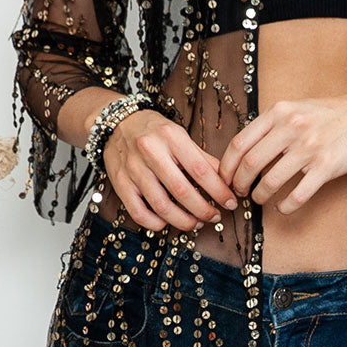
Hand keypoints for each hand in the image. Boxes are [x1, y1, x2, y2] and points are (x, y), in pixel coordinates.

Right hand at [104, 109, 237, 231]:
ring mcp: (133, 169)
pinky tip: (167, 223)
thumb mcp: (180, 135)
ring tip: (196, 223)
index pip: (200, 170)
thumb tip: (226, 181)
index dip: (218, 191)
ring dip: (183, 221)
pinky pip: (138, 212)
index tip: (230, 203)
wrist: (117, 123)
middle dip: (203, 210)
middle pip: (182, 191)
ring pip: (161, 206)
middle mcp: (150, 152)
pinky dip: (155, 223)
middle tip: (214, 217)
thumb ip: (202, 158)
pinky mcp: (120, 183)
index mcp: (171, 137)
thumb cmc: (154, 130)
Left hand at [217, 92, 346, 214]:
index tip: (225, 179)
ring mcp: (310, 147)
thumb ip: (272, 124)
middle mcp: (291, 128)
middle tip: (239, 193)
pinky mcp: (327, 166)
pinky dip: (284, 206)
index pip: (240, 143)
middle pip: (250, 164)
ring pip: (270, 181)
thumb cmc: (333, 114)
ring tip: (259, 199)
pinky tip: (282, 207)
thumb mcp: (297, 108)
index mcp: (279, 112)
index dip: (226, 167)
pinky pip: (297, 194)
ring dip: (259, 196)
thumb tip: (245, 149)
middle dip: (239, 184)